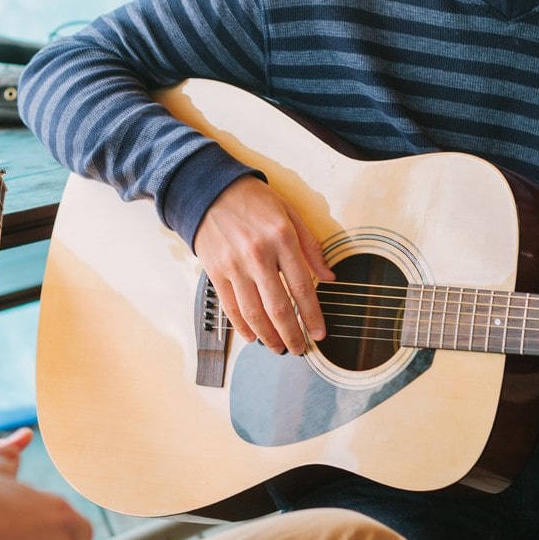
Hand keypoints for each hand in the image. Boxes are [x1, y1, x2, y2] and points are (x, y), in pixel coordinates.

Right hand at [194, 176, 335, 354]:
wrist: (209, 190)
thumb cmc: (254, 201)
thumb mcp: (290, 213)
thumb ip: (311, 247)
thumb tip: (330, 277)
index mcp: (282, 238)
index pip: (303, 287)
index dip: (312, 315)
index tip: (319, 334)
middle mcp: (258, 254)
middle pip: (278, 307)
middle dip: (291, 334)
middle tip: (299, 349)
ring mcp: (234, 265)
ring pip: (254, 312)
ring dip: (268, 336)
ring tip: (279, 347)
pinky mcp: (216, 272)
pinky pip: (231, 307)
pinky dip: (243, 326)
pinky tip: (253, 336)